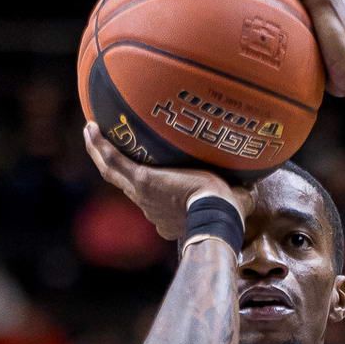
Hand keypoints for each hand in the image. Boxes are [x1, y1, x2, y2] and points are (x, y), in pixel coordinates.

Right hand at [83, 123, 252, 240]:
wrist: (213, 217)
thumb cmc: (228, 214)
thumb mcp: (236, 202)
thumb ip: (241, 193)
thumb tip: (254, 186)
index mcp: (168, 213)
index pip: (154, 201)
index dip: (150, 192)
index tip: (151, 182)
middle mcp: (149, 207)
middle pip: (125, 184)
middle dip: (115, 169)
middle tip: (106, 151)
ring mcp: (141, 195)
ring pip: (113, 172)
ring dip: (100, 153)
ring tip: (90, 132)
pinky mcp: (140, 180)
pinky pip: (114, 160)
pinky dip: (100, 146)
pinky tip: (91, 126)